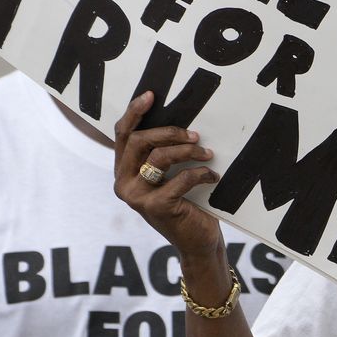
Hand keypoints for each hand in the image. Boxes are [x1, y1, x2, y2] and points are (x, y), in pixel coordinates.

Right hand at [112, 91, 222, 259]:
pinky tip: (213, 176)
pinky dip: (201, 173)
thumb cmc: (187, 203)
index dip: (135, 112)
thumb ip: (162, 154)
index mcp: (124, 171)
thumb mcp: (170, 176)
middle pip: (139, 141)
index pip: (123, 135)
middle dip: (170, 132)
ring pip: (159, 156)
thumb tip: (179, 121)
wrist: (197, 242)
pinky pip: (181, 178)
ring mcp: (137, 197)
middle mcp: (123, 183)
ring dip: (189, 151)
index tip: (152, 95)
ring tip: (208, 154)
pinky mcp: (156, 207)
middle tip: (195, 134)